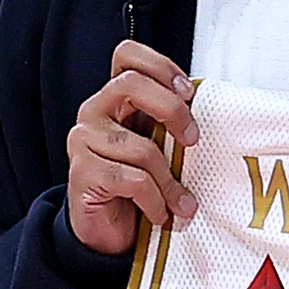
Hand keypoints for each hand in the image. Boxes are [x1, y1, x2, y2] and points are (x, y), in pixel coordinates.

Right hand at [63, 39, 194, 254]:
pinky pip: (133, 180)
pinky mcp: (82, 171)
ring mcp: (83, 140)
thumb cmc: (136, 187)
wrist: (107, 233)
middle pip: (130, 84)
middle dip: (171, 110)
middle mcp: (94, 112)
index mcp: (114, 99)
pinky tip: (159, 214)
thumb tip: (205, 113)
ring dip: (170, 181)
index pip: (126, 56)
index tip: (187, 93)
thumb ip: (168, 123)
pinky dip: (155, 201)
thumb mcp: (158, 147)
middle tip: (192, 140)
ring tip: (182, 203)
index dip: (160, 65)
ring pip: (141, 147)